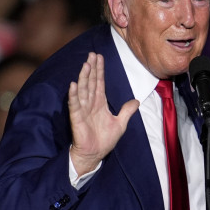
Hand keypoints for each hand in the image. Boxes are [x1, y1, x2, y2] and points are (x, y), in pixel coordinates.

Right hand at [68, 52, 138, 175]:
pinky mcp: (77, 118)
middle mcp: (90, 104)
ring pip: (83, 90)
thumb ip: (127, 111)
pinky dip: (74, 96)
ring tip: (85, 65)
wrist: (95, 154)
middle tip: (91, 54)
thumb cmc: (105, 140)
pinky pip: (75, 105)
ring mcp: (83, 110)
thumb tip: (137, 101)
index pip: (99, 83)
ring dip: (84, 77)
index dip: (100, 70)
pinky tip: (73, 85)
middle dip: (91, 68)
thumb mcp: (121, 124)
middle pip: (91, 82)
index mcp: (100, 103)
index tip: (99, 57)